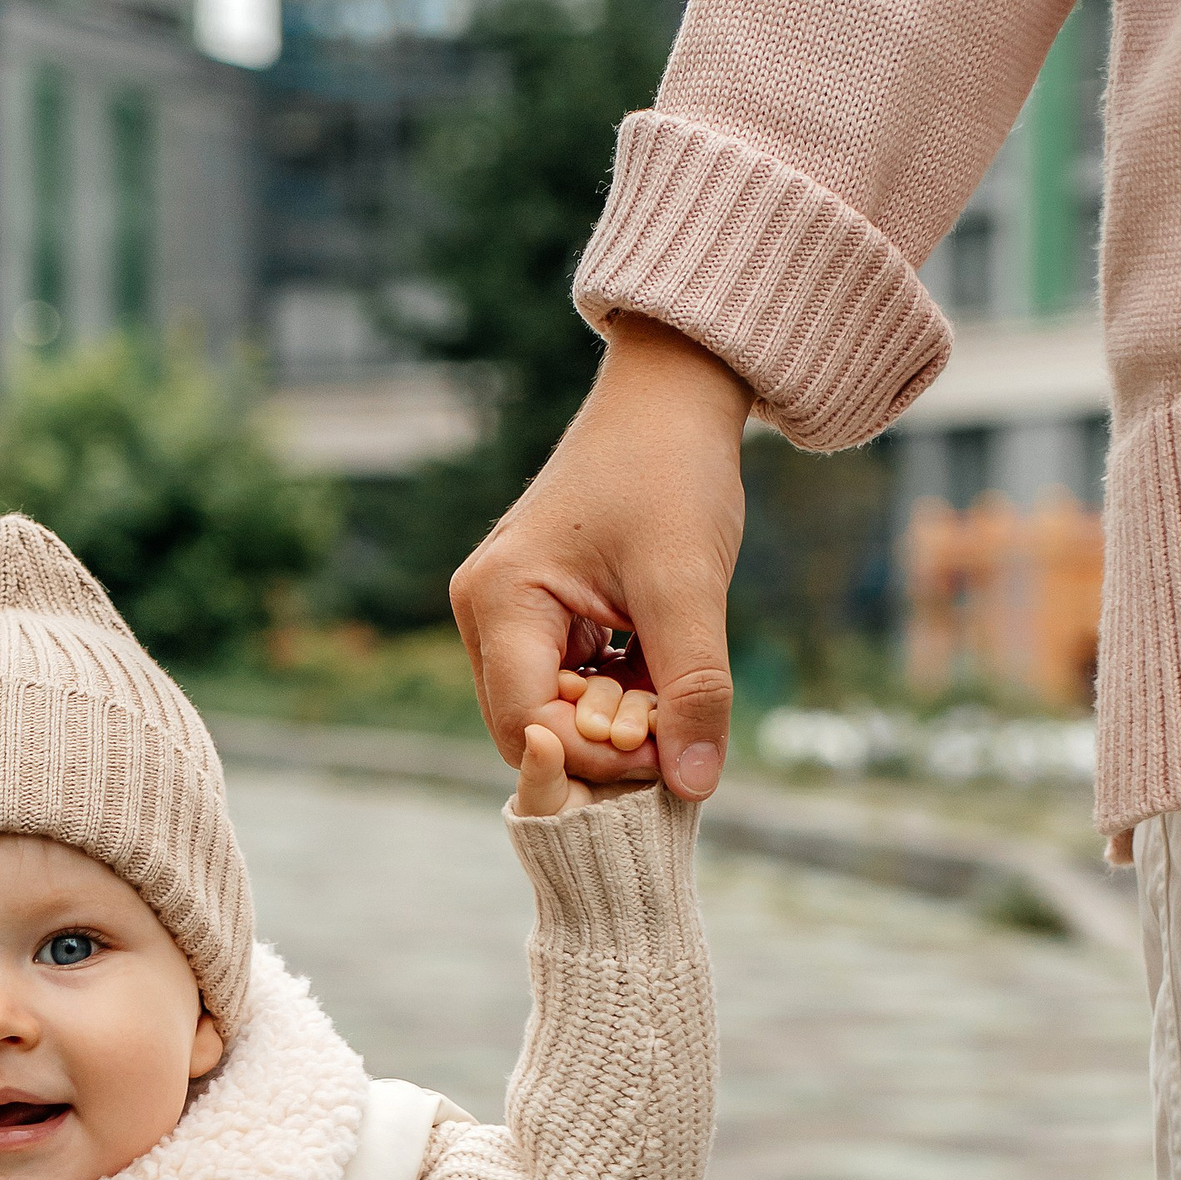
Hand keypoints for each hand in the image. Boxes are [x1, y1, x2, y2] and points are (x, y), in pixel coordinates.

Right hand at [451, 317, 750, 800]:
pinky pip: (572, 682)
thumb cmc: (671, 470)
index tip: (671, 751)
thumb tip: (694, 785)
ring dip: (618, 719)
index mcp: (499, 601)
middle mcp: (486, 612)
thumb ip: (693, 688)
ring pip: (556, 710)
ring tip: (679, 696)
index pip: (528, 726)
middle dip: (606, 743)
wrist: (673, 394)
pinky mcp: (540, 613)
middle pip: (533, 727)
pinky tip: (665, 673)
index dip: (597, 757)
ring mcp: (508, 613)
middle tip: (680, 733)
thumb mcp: (688, 584)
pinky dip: (620, 693)